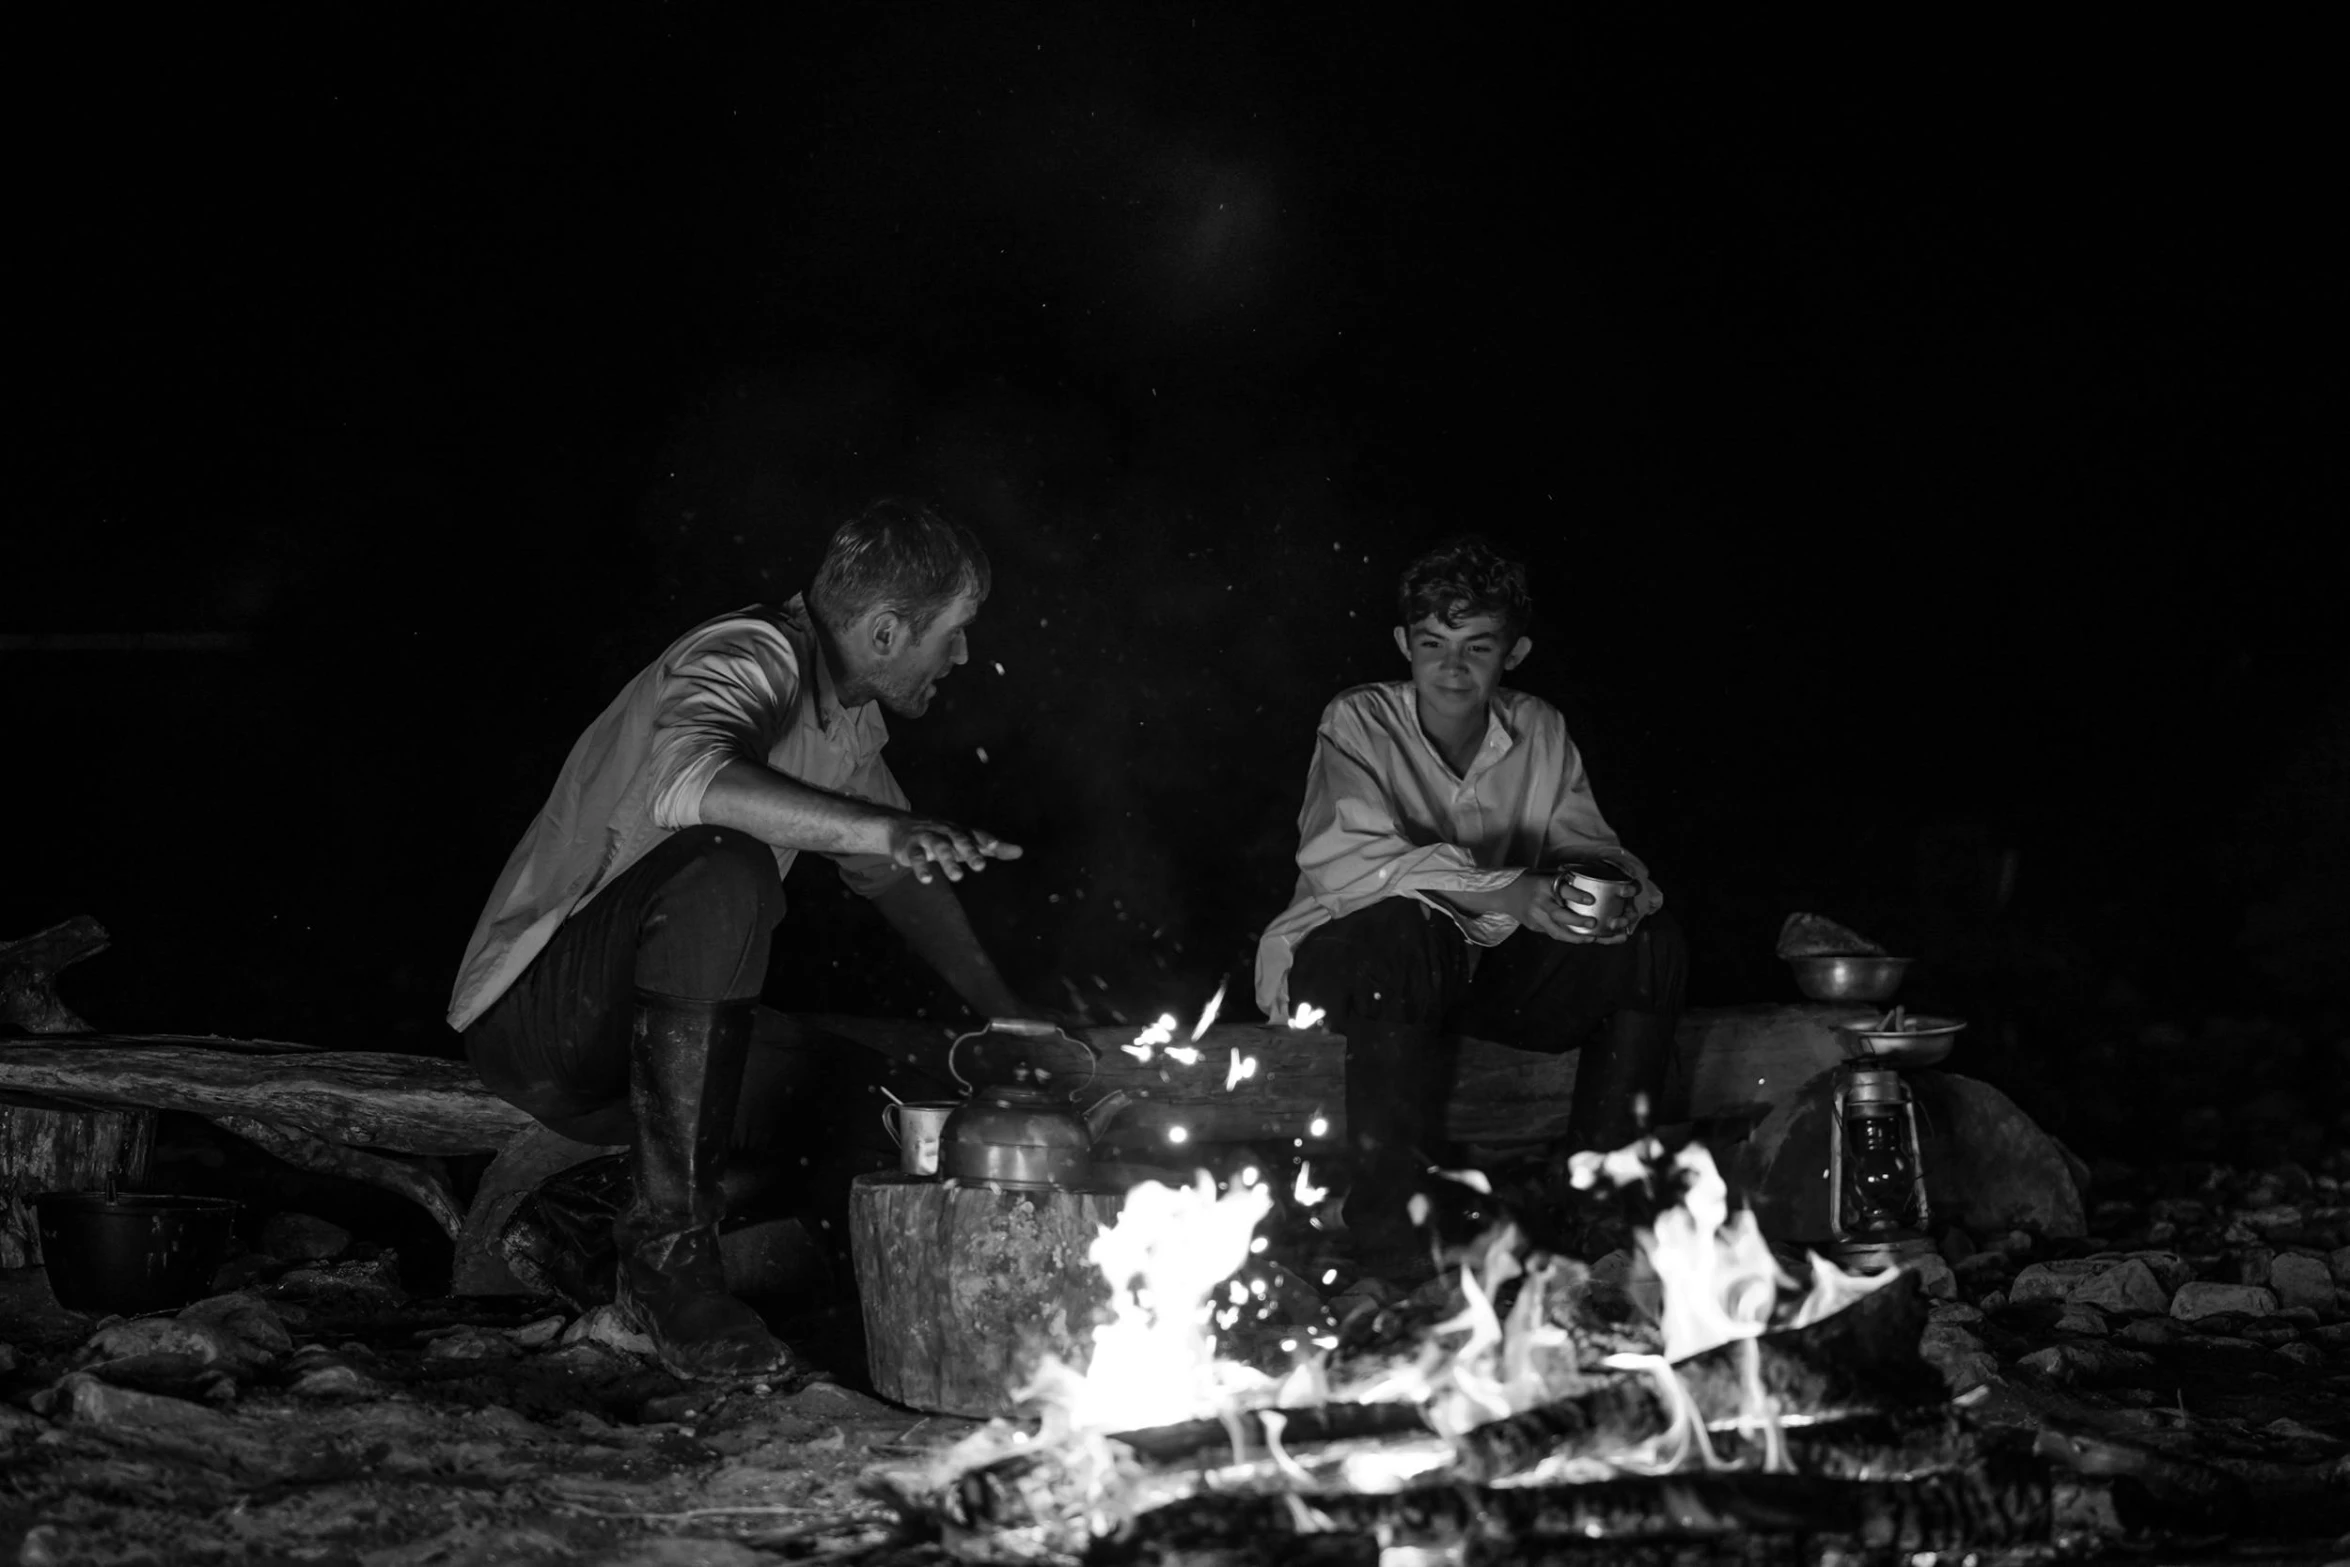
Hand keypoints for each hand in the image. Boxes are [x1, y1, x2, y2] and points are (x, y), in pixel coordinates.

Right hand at [887, 815, 1023, 883]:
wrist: (900, 826)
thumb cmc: (943, 837)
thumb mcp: (966, 841)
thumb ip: (992, 848)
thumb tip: (1020, 851)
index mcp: (961, 832)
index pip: (976, 834)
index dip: (986, 840)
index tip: (996, 847)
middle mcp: (947, 832)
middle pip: (959, 840)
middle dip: (970, 852)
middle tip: (980, 867)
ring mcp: (928, 838)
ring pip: (939, 848)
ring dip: (948, 862)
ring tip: (958, 877)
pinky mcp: (911, 847)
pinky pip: (916, 857)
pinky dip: (921, 867)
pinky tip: (927, 880)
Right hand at [1520, 876, 1638, 944]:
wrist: (1504, 893)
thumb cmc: (1531, 881)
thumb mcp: (1545, 875)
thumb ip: (1563, 881)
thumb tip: (1588, 883)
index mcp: (1543, 885)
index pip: (1562, 891)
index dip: (1577, 895)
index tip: (1591, 900)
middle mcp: (1539, 902)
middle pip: (1559, 915)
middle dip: (1577, 921)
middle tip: (1593, 924)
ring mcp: (1535, 917)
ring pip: (1556, 931)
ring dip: (1575, 937)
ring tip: (1591, 938)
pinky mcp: (1534, 927)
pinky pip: (1553, 933)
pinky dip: (1567, 936)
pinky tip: (1580, 938)